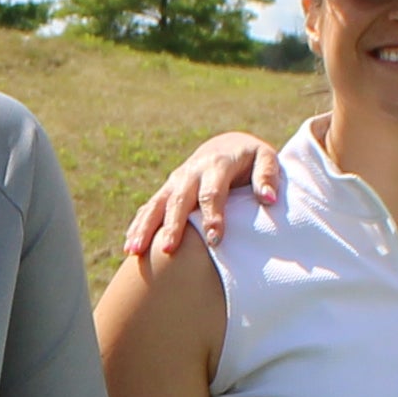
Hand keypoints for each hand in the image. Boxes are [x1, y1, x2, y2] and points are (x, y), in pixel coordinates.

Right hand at [113, 130, 284, 269]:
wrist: (227, 145)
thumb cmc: (251, 160)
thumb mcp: (265, 159)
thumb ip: (267, 177)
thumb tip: (268, 199)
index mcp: (216, 164)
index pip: (212, 192)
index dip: (213, 216)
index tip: (215, 241)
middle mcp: (191, 172)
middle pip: (179, 200)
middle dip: (173, 225)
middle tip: (168, 249)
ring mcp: (175, 181)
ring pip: (156, 204)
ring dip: (144, 227)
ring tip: (134, 251)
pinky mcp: (167, 190)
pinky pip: (149, 208)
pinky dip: (138, 226)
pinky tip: (129, 248)